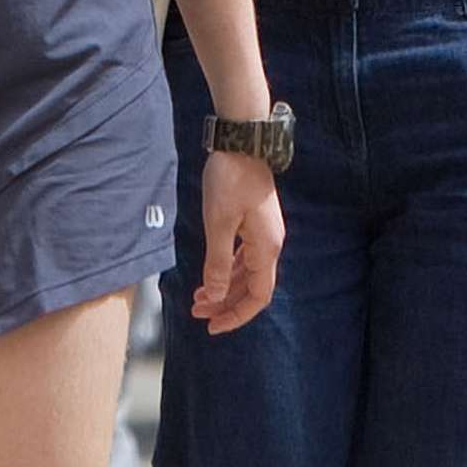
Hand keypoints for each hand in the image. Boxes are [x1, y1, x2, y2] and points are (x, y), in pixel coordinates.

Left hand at [190, 148, 284, 331]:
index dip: (237, 315)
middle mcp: (270, 244)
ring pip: (247, 272)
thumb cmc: (230, 180)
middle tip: (197, 312)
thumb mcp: (219, 224)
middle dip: (225, 303)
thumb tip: (216, 296)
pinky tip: (213, 272)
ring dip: (225, 287)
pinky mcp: (256, 222)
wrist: (243, 141)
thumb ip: (218, 263)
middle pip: (252, 287)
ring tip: (198, 296)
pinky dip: (228, 269)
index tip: (212, 325)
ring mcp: (265, 233)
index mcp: (266, 248)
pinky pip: (245, 256)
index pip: (258, 297)